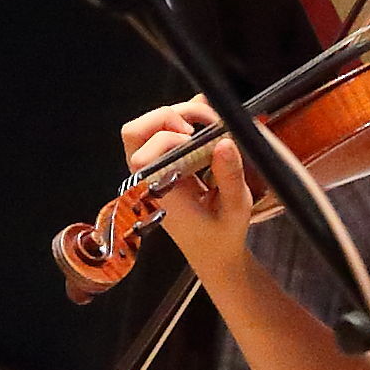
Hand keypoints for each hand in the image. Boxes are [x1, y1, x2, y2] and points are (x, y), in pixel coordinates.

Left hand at [112, 103, 258, 264]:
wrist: (212, 253)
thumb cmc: (222, 235)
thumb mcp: (235, 207)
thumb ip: (230, 176)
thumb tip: (224, 141)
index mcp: (159, 191)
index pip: (143, 155)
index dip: (168, 138)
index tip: (198, 137)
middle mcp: (147, 178)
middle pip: (134, 132)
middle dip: (168, 116)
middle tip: (202, 123)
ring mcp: (151, 171)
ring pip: (145, 130)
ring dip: (175, 117)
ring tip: (208, 123)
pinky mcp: (162, 166)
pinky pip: (160, 135)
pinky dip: (181, 121)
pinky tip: (205, 119)